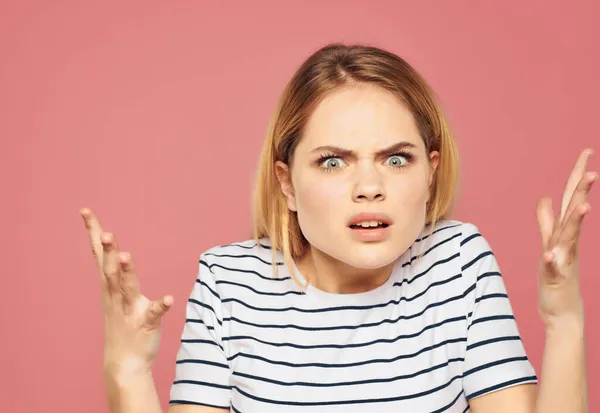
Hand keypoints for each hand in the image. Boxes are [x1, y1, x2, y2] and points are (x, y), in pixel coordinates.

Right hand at [80, 208, 173, 376]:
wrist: (124, 364)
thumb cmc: (122, 324)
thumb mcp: (114, 294)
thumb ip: (115, 272)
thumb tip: (115, 250)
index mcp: (109, 286)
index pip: (99, 254)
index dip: (93, 232)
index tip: (85, 210)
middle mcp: (116, 295)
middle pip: (110, 269)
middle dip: (106, 250)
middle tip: (105, 233)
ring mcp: (129, 309)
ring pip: (127, 288)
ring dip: (126, 272)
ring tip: (125, 255)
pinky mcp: (145, 323)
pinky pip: (153, 313)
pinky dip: (160, 306)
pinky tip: (169, 298)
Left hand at [536, 148, 597, 328]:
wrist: (562, 311)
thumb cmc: (557, 275)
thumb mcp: (549, 243)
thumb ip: (546, 220)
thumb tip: (544, 197)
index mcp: (565, 232)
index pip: (570, 198)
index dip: (577, 176)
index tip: (587, 152)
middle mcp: (567, 243)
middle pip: (573, 213)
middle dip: (581, 192)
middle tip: (593, 172)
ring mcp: (563, 260)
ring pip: (569, 238)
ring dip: (575, 222)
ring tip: (583, 206)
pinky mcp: (554, 279)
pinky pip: (552, 269)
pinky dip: (550, 261)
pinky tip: (548, 255)